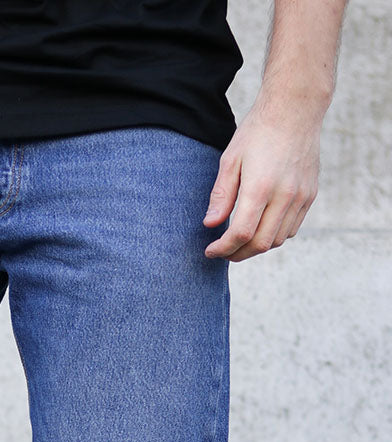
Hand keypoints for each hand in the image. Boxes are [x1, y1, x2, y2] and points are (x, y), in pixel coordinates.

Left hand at [203, 91, 322, 261]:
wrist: (295, 109)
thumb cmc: (258, 131)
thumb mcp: (231, 159)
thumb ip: (221, 195)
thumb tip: (210, 223)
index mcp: (260, 187)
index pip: (241, 233)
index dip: (223, 248)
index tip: (210, 250)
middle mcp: (284, 195)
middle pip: (260, 244)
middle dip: (238, 254)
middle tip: (223, 252)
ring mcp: (300, 197)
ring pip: (277, 240)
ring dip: (256, 248)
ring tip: (239, 243)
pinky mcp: (310, 195)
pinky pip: (291, 229)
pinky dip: (274, 236)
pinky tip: (260, 229)